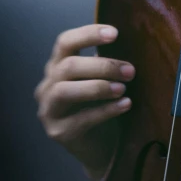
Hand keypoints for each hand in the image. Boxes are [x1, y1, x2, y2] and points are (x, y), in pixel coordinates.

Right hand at [34, 24, 134, 180]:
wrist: (102, 147)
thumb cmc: (103, 106)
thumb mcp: (104, 80)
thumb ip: (107, 64)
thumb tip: (131, 43)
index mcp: (58, 67)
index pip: (65, 42)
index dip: (88, 34)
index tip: (115, 33)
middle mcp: (48, 85)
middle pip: (68, 66)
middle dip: (102, 66)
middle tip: (130, 71)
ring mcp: (49, 110)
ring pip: (65, 91)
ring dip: (98, 87)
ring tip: (123, 88)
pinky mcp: (59, 132)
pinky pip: (81, 119)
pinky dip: (106, 110)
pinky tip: (125, 105)